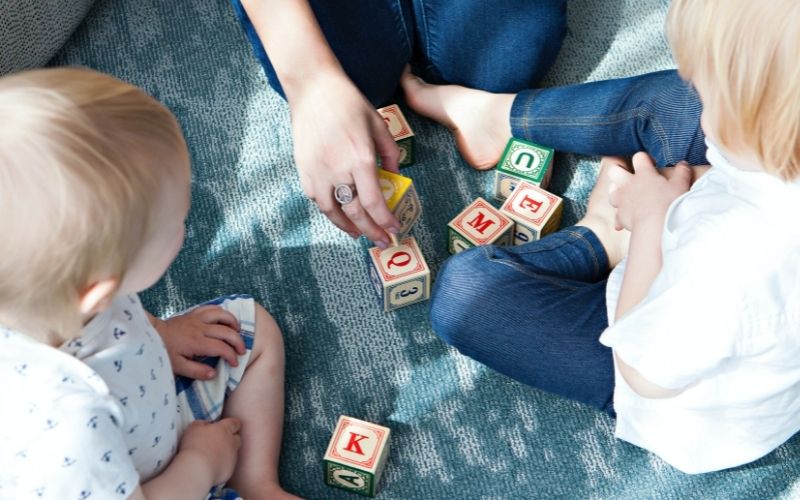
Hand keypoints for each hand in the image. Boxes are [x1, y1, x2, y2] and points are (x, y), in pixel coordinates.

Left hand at [155, 305, 244, 379]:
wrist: (151, 334)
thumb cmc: (164, 352)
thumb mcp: (177, 367)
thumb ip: (196, 371)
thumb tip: (214, 374)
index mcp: (196, 343)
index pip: (221, 348)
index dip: (231, 356)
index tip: (234, 363)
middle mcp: (200, 328)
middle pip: (227, 331)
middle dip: (238, 342)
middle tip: (242, 351)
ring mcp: (197, 318)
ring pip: (222, 315)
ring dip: (233, 323)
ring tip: (237, 332)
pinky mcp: (193, 313)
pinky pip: (211, 308)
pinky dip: (222, 312)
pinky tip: (225, 320)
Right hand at [178, 418, 241, 485]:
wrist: (197, 469)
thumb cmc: (194, 446)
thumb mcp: (194, 427)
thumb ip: (203, 424)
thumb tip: (206, 425)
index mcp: (225, 429)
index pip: (235, 423)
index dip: (232, 424)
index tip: (228, 425)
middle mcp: (232, 443)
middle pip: (237, 438)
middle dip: (231, 438)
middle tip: (220, 440)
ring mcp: (232, 457)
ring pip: (233, 452)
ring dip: (226, 453)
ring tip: (213, 455)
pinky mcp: (230, 470)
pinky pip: (228, 465)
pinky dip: (223, 465)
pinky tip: (212, 466)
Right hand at [288, 70, 401, 246]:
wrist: (313, 89)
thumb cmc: (349, 103)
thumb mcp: (379, 125)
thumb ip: (390, 154)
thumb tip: (395, 178)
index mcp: (360, 158)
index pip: (374, 202)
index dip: (385, 221)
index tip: (394, 230)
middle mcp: (338, 170)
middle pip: (355, 213)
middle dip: (371, 231)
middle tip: (382, 241)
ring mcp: (317, 171)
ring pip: (333, 212)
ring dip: (348, 227)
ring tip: (359, 233)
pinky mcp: (303, 170)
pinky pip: (317, 199)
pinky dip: (330, 211)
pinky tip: (339, 213)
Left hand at [607, 152, 691, 231]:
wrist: (656, 226)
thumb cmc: (669, 204)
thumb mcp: (680, 185)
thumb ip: (681, 172)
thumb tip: (683, 164)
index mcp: (643, 174)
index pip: (639, 157)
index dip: (644, 159)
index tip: (652, 165)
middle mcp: (628, 184)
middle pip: (614, 170)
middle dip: (619, 170)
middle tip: (629, 176)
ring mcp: (621, 200)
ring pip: (611, 191)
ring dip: (617, 192)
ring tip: (626, 196)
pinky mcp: (620, 216)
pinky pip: (616, 215)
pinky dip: (620, 217)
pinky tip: (625, 221)